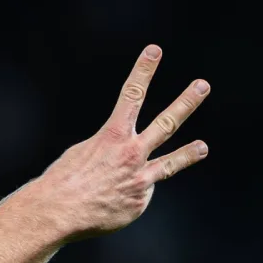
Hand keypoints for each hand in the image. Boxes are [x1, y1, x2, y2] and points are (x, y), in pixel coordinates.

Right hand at [30, 45, 209, 242]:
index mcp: (112, 135)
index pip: (131, 95)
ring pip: (170, 163)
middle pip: (166, 123)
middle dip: (185, 103)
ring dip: (189, 153)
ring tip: (203, 147)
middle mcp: (131, 153)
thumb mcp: (84, 152)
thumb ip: (111, 149)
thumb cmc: (65, 180)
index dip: (144, 71)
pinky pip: (138, 194)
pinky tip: (111, 201)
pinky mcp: (140, 202)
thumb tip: (128, 158)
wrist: (59, 212)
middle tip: (202, 85)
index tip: (155, 50)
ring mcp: (140, 179)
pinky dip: (127, 194)